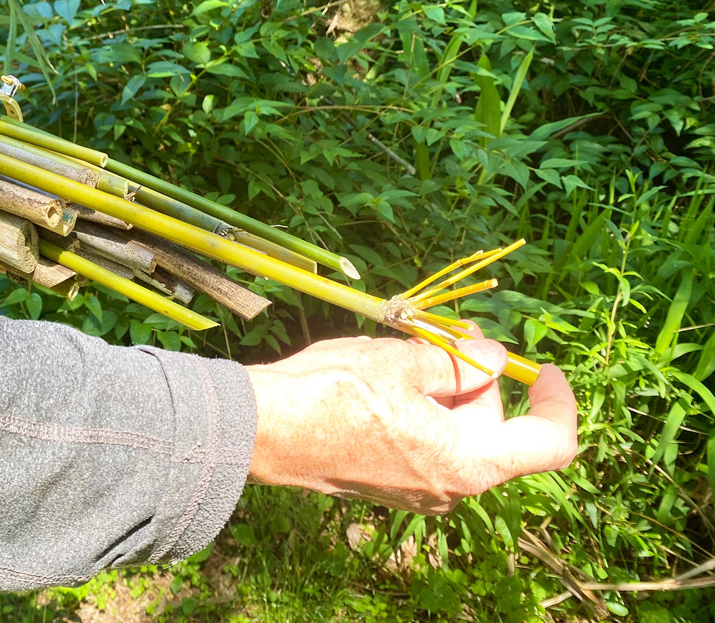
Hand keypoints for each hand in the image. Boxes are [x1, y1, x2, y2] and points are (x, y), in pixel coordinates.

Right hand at [244, 322, 576, 513]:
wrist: (263, 428)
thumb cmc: (333, 395)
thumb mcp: (404, 362)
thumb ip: (461, 361)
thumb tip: (494, 356)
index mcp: (467, 464)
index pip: (547, 443)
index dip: (556, 401)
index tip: (543, 365)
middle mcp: (448, 486)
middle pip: (491, 426)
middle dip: (476, 377)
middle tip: (446, 333)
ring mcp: (415, 486)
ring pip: (453, 427)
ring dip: (441, 385)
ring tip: (401, 351)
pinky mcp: (386, 478)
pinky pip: (422, 436)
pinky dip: (417, 403)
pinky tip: (379, 375)